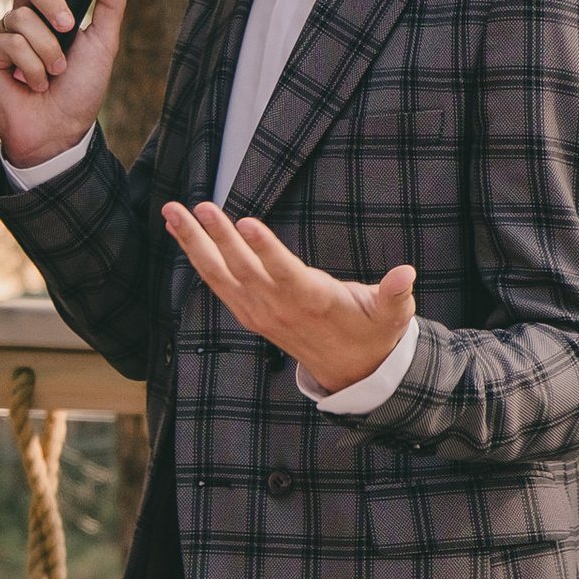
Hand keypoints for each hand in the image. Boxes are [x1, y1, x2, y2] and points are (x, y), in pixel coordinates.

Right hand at [0, 0, 124, 168]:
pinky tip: (32, 84)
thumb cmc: (81, 90)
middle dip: (51, 2)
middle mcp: (25, 17)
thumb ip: (109, 5)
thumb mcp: (103, 45)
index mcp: (52, 10)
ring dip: (46, 51)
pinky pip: (7, 42)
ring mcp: (3, 33)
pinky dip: (29, 65)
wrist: (60, 130)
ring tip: (54, 74)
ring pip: (21, 18)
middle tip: (68, 28)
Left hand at [160, 201, 416, 392]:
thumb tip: (406, 273)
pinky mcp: (249, 312)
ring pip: (219, 275)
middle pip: (242, 269)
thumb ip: (396, 294)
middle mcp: (279, 307)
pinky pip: (217, 283)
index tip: (248, 223)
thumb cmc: (374, 332)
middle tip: (200, 206)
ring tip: (173, 212)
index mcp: (314, 302)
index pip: (286, 274)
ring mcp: (259, 311)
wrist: (351, 371)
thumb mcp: (393, 315)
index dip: (267, 250)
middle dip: (218, 237)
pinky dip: (197, 258)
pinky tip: (184, 234)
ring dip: (194, 243)